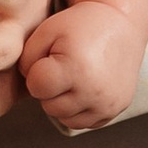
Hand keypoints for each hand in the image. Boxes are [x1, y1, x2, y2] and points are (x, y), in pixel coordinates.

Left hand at [22, 0, 140, 134]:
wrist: (121, 25)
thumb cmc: (79, 26)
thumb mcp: (47, 31)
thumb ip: (26, 59)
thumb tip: (29, 86)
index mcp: (76, 68)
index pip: (37, 87)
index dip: (36, 72)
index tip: (48, 58)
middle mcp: (93, 91)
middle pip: (50, 106)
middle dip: (50, 89)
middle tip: (62, 67)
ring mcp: (106, 104)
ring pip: (65, 118)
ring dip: (63, 101)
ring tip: (73, 77)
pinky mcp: (115, 110)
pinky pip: (84, 122)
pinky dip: (79, 109)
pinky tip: (83, 87)